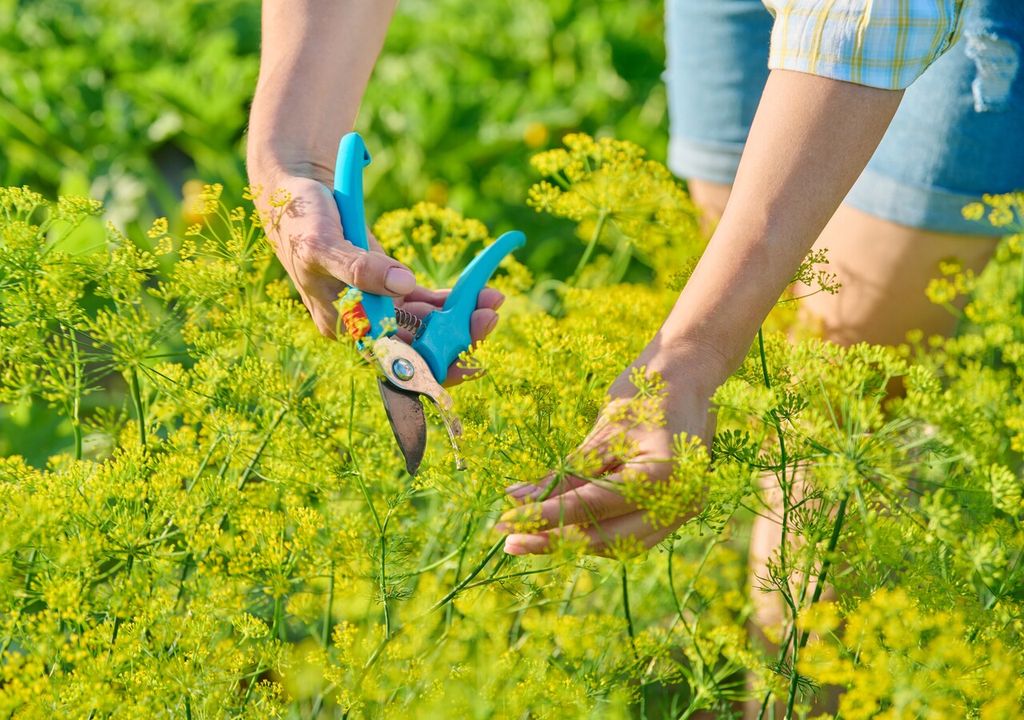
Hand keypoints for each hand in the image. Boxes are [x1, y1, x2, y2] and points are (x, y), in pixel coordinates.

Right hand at [254, 172, 502, 383]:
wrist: (296, 192)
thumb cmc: (300, 219)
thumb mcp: (323, 243)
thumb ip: (360, 267)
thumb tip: (403, 284)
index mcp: (341, 324)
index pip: (390, 360)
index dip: (429, 366)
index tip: (466, 361)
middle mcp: (361, 323)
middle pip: (415, 346)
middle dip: (455, 338)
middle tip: (489, 319)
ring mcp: (377, 306)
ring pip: (426, 325)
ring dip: (460, 317)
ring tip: (493, 301)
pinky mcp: (389, 286)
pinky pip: (426, 302)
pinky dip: (452, 299)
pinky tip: (480, 290)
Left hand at [496, 344, 720, 555]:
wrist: (689, 376)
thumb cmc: (646, 392)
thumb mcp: (603, 431)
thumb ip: (566, 472)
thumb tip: (518, 499)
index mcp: (664, 476)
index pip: (595, 507)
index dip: (547, 517)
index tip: (507, 523)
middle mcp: (681, 502)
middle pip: (609, 539)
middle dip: (556, 541)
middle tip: (510, 540)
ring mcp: (682, 510)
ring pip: (619, 544)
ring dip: (574, 542)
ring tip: (530, 535)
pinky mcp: (675, 510)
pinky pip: (630, 533)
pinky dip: (596, 532)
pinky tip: (563, 527)